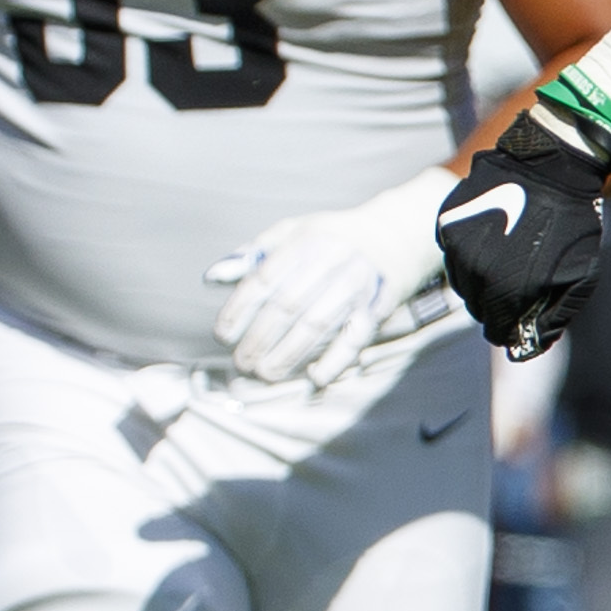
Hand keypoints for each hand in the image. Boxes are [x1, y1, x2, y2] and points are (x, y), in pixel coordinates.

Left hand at [205, 166, 453, 385]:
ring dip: (288, 354)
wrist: (398, 235)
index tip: (224, 336)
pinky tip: (316, 377)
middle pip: (287, 307)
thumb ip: (252, 255)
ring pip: (316, 325)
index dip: (238, 311)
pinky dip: (336, 360)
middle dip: (259, 339)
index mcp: (304, 241)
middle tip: (242, 364)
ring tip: (267, 375)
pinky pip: (355, 338)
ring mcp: (356, 284)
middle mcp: (330, 261)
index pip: (263, 280)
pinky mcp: (379, 306)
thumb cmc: (334, 237)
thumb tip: (212, 279)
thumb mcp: (293, 233)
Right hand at [438, 101, 610, 359]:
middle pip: (476, 309)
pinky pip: (453, 255)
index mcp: (507, 290)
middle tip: (517, 290)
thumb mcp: (579, 278)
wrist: (551, 167)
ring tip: (507, 263)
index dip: (509, 331)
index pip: (495, 330)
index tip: (519, 323)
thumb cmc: (572, 225)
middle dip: (496, 307)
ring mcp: (457, 246)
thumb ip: (553, 316)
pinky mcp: (446, 223)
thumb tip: (527, 347)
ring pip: (461, 283)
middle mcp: (475, 271)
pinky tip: (493, 240)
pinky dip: (469, 255)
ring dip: (481, 282)